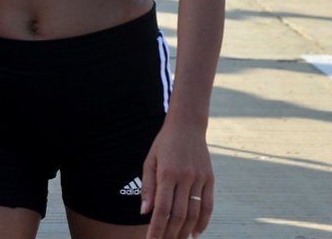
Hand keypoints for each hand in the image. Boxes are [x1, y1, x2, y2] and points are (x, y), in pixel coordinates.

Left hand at [140, 120, 213, 238]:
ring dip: (185, 231)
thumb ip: (148, 186)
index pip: (161, 208)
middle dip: (170, 233)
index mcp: (167, 173)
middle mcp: (184, 177)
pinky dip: (203, 221)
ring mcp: (200, 179)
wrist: (187, 126)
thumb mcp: (150, 160)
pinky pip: (208, 205)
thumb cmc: (164, 144)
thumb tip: (144, 212)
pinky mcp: (210, 179)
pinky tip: (196, 233)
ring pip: (194, 213)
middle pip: (178, 214)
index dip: (156, 227)